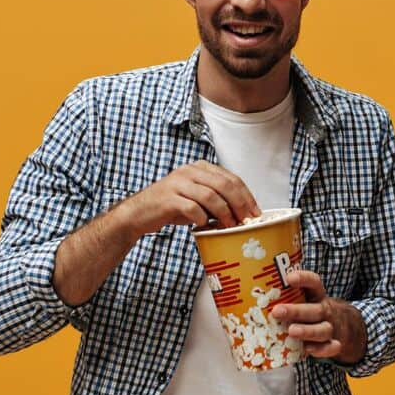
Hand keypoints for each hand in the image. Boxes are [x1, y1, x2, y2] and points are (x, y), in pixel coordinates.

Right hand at [120, 161, 259, 233]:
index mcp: (200, 167)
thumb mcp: (197, 199)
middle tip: (247, 221)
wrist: (139, 214)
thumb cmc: (171, 207)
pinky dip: (203, 219)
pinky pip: (193, 208)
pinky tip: (204, 226)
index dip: (247, 196)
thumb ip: (217, 199)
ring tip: (230, 226)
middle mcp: (190, 171)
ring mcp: (178, 183)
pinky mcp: (169, 198)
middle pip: (224, 185)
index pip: (231, 178)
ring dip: (224, 214)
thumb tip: (243, 213)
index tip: (255, 212)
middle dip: (240, 204)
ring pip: (211, 196)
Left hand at [272, 270, 366, 362]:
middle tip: (277, 312)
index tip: (289, 278)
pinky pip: (331, 347)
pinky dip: (322, 349)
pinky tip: (308, 349)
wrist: (341, 326)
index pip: (313, 282)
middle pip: (315, 309)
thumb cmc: (310, 311)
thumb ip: (284, 296)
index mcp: (316, 295)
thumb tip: (250, 294)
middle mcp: (325, 310)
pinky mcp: (333, 344)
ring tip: (291, 332)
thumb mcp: (303, 299)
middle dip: (296, 311)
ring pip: (323, 329)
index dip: (303, 278)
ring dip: (307, 331)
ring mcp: (330, 327)